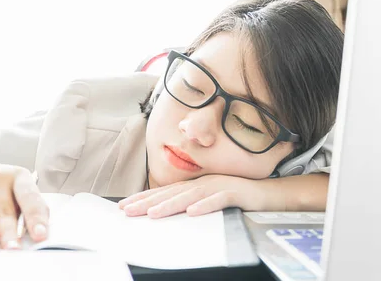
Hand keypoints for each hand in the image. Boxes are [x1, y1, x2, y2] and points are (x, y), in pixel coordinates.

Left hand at [118, 174, 267, 217]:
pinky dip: (206, 205)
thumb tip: (167, 212)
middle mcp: (203, 183)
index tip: (125, 206)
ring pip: (190, 196)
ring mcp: (219, 186)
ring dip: (170, 205)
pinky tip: (193, 212)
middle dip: (147, 202)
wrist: (272, 194)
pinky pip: (220, 199)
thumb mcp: (210, 200)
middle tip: (128, 211)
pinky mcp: (236, 193)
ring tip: (153, 214)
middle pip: (171, 193)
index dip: (144, 198)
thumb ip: (191, 203)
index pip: (165, 192)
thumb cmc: (239, 198)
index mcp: (195, 185)